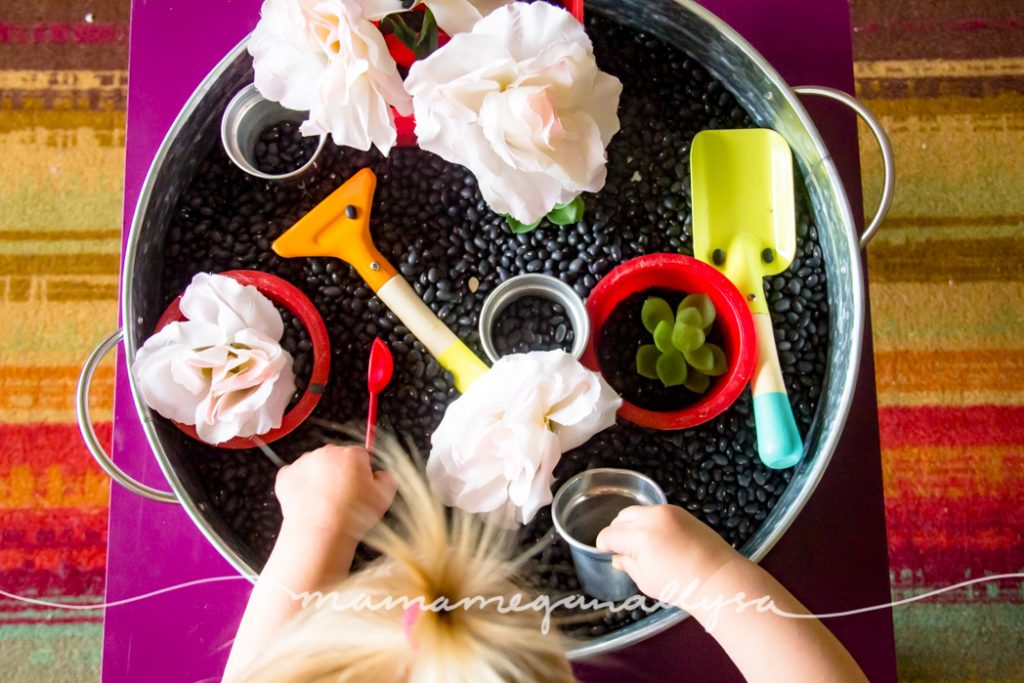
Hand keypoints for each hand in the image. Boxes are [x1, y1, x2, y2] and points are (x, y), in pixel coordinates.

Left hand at [275, 445, 396, 542]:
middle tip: (343, 497)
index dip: (362, 472)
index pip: (360, 455)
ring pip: (315, 466)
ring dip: (320, 478)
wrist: (321, 533)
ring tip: (324, 503)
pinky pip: (294, 475)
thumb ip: (387, 479)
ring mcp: (304, 462)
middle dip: (340, 472)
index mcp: (352, 454)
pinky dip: (299, 485)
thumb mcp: (385, 498)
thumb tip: (381, 474)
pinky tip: (307, 501)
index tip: (360, 487)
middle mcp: (327, 452)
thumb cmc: (353, 516)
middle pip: (337, 458)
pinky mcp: (286, 475)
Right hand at [595, 504, 738, 605]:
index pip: (609, 534)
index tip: (609, 554)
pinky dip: (649, 521)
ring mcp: (666, 511)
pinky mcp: (680, 511)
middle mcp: (650, 518)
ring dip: (632, 524)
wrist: (717, 577)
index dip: (604, 546)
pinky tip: (658, 538)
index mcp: (639, 537)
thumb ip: (628, 565)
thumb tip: (618, 557)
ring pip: (637, 511)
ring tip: (641, 544)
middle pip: (620, 518)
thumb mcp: (646, 581)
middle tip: (625, 550)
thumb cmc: (680, 586)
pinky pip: (654, 511)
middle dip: (618, 533)